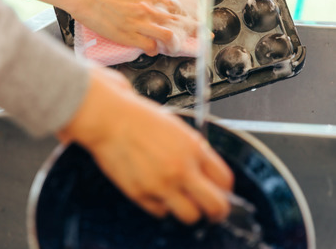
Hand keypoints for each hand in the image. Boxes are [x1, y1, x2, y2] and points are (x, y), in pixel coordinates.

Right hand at [58, 66, 233, 223]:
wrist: (109, 119)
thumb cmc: (139, 118)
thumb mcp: (177, 128)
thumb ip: (195, 150)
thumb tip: (208, 172)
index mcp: (194, 149)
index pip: (225, 180)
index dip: (226, 189)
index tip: (221, 192)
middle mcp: (181, 169)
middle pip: (216, 206)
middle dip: (217, 211)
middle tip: (212, 211)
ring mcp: (161, 185)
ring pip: (190, 216)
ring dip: (188, 211)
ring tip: (182, 201)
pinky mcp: (141, 194)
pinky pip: (160, 212)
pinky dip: (160, 205)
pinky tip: (156, 191)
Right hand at [69, 0, 198, 55]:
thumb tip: (149, 3)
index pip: (175, 8)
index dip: (187, 16)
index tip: (194, 22)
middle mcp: (149, 10)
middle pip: (179, 22)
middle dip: (194, 31)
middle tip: (205, 37)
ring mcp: (141, 23)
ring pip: (169, 37)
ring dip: (174, 44)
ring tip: (175, 48)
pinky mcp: (130, 36)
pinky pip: (150, 47)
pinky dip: (152, 51)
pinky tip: (150, 51)